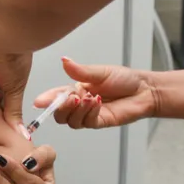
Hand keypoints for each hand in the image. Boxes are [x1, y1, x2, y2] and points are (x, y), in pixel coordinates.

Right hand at [33, 57, 158, 128]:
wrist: (144, 90)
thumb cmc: (124, 79)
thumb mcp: (100, 72)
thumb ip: (80, 71)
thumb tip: (64, 60)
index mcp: (76, 89)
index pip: (56, 96)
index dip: (47, 99)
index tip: (40, 101)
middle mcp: (79, 104)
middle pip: (59, 114)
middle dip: (61, 107)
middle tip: (72, 98)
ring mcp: (88, 115)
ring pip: (70, 121)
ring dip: (77, 110)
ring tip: (89, 98)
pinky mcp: (99, 122)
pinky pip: (86, 123)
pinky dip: (89, 113)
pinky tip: (97, 102)